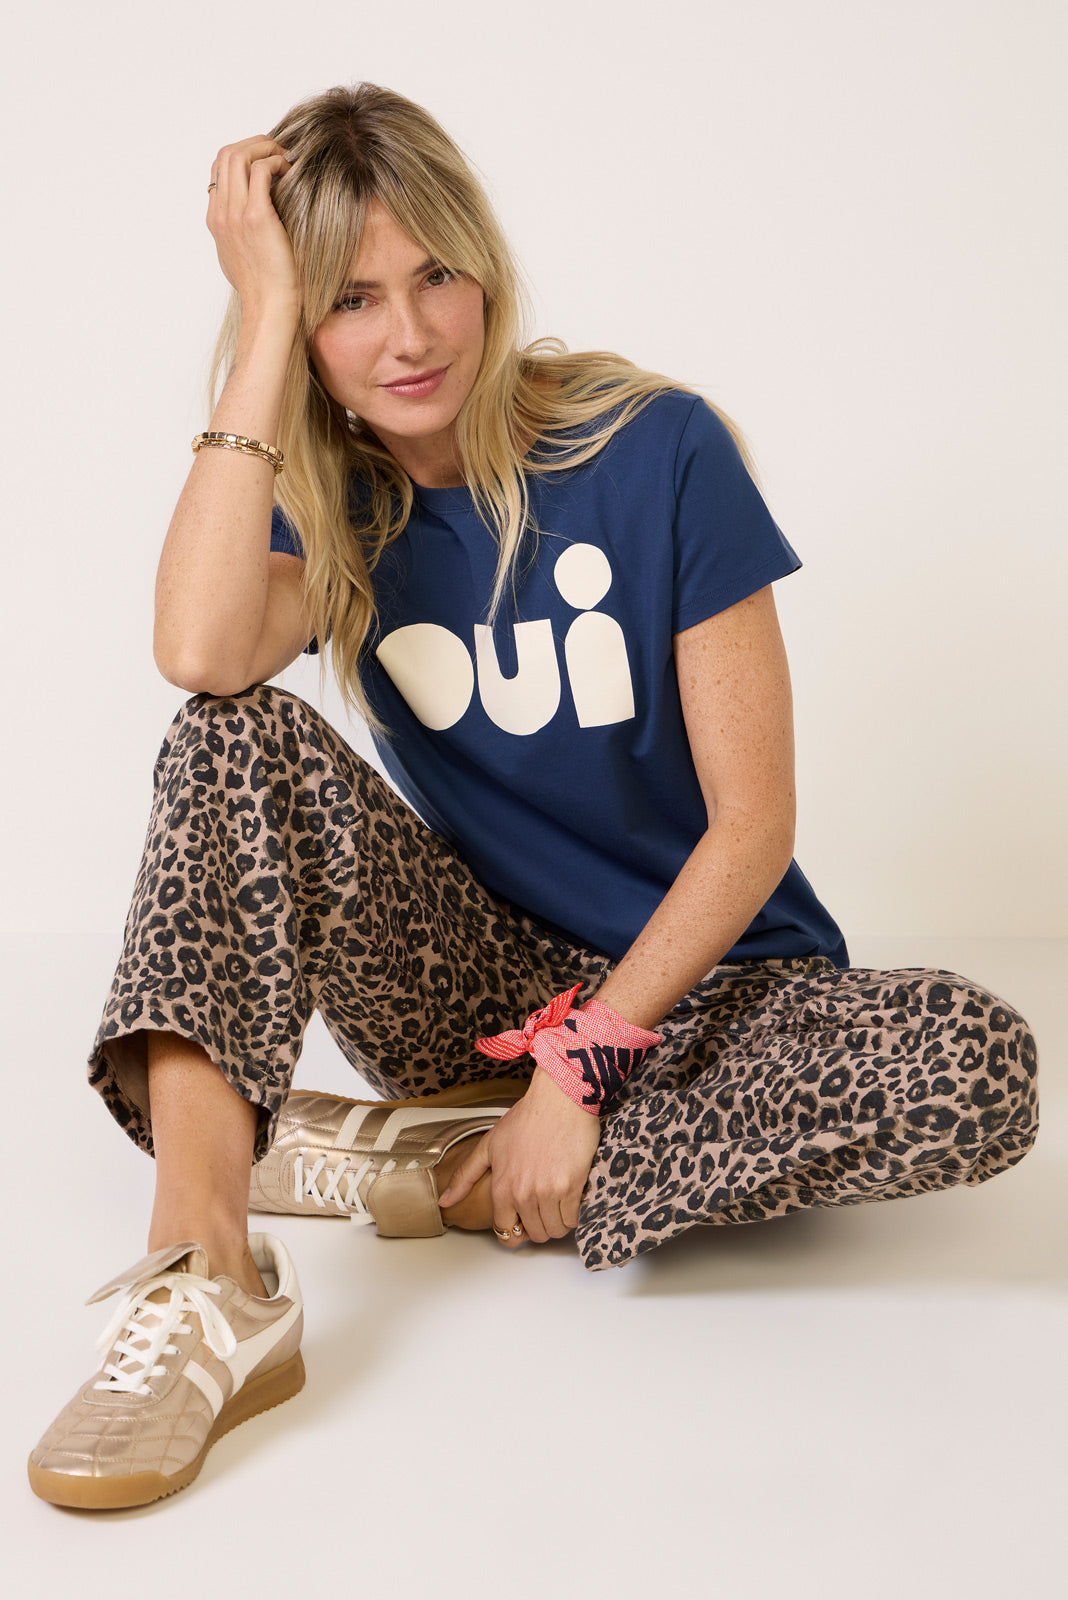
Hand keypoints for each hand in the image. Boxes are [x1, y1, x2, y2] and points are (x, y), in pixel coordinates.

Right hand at [206, 137, 299, 316]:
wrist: (270, 307)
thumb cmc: (265, 288)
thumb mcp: (241, 258)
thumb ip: (239, 235)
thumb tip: (249, 223)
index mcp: (215, 220)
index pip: (218, 168)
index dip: (242, 155)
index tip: (266, 159)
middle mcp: (220, 213)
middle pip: (225, 154)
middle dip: (254, 143)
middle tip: (278, 150)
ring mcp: (235, 214)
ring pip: (239, 155)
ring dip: (264, 147)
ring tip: (285, 157)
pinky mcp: (256, 217)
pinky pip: (260, 170)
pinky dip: (275, 162)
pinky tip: (290, 172)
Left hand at [438, 1071, 601, 1245]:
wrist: (559, 1100)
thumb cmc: (528, 1118)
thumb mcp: (489, 1145)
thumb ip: (465, 1176)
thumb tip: (445, 1200)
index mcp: (502, 1188)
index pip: (506, 1233)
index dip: (515, 1230)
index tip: (522, 1220)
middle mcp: (523, 1194)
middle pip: (535, 1235)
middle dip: (539, 1227)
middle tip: (542, 1208)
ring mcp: (548, 1192)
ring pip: (555, 1231)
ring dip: (557, 1222)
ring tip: (556, 1202)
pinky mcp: (571, 1187)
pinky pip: (573, 1219)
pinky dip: (573, 1213)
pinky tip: (568, 1196)